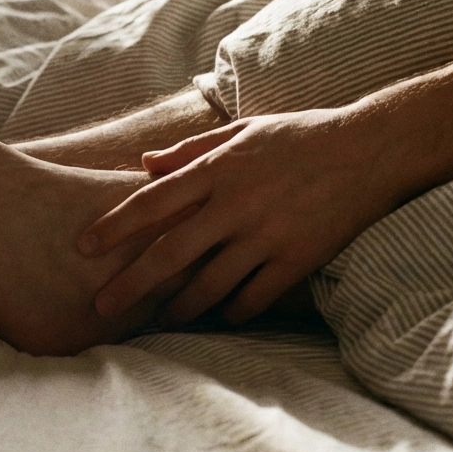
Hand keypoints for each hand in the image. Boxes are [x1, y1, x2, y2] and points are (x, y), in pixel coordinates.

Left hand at [78, 107, 410, 325]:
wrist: (370, 149)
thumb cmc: (300, 135)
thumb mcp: (243, 131)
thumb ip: (191, 149)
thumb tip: (144, 163)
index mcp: (218, 169)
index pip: (151, 201)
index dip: (113, 226)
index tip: (82, 247)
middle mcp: (235, 205)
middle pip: (170, 253)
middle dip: (131, 283)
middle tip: (101, 306)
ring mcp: (266, 235)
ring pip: (209, 284)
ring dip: (179, 308)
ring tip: (160, 320)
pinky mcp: (296, 259)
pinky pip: (255, 297)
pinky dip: (233, 312)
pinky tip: (221, 318)